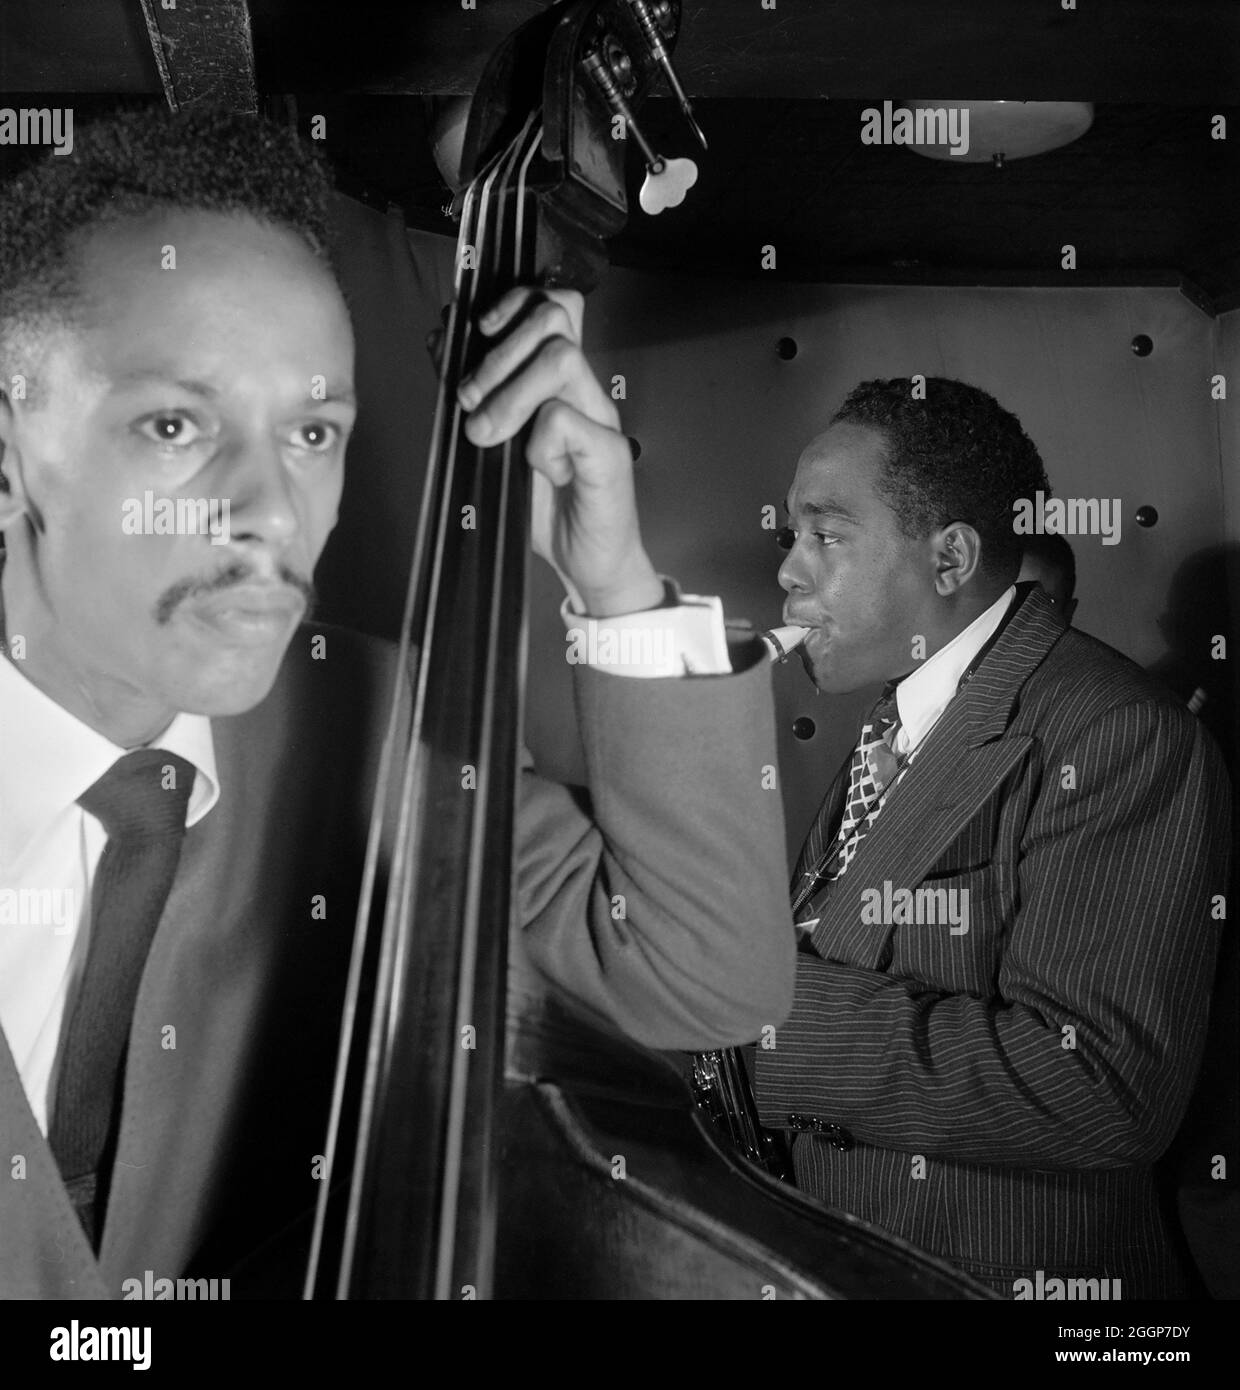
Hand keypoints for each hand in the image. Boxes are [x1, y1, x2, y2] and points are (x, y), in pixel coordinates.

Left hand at [454, 287, 663, 617]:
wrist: (586, 562)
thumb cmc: (545, 505)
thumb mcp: (496, 441)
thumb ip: (476, 390)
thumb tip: (442, 337)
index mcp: (561, 382)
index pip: (552, 304)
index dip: (514, 301)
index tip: (478, 330)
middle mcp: (584, 390)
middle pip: (553, 318)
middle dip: (498, 353)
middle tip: (471, 400)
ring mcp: (601, 418)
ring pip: (560, 360)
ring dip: (510, 394)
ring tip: (488, 435)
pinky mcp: (609, 453)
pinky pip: (565, 421)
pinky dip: (539, 444)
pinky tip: (540, 470)